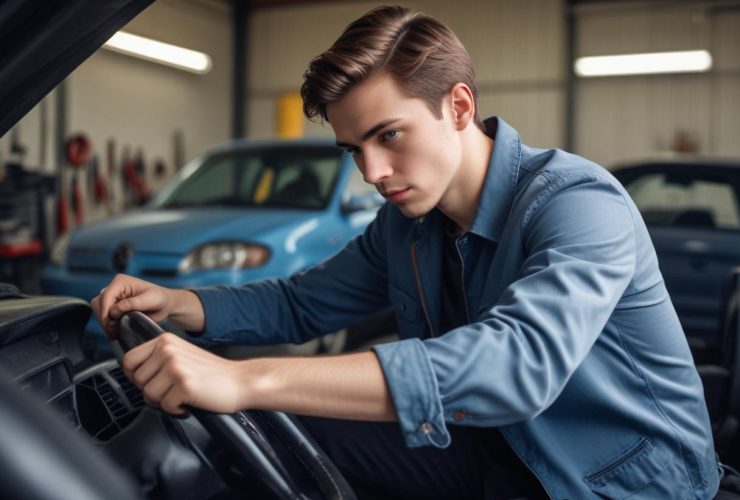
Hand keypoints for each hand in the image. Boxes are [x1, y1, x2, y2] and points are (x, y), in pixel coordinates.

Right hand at [91, 274, 174, 339]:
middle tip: (113, 331)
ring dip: (105, 323)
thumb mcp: (150, 300)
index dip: (105, 311)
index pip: (106, 296)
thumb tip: (114, 310)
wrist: (164, 305)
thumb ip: (133, 303)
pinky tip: (115, 332)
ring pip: (98, 310)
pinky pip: (103, 316)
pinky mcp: (113, 307)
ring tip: (115, 332)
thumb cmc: (160, 299)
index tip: (110, 324)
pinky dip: (107, 325)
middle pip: (98, 303)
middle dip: (104, 318)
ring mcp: (112, 298)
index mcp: (121, 282)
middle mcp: (114, 288)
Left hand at [123, 333, 247, 414]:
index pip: (129, 360)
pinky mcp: (184, 385)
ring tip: (182, 396)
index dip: (135, 376)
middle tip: (171, 391)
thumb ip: (158, 358)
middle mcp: (168, 351)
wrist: (241, 381)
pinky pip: (166, 406)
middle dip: (152, 391)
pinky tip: (190, 402)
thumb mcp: (182, 355)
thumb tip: (134, 374)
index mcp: (165, 341)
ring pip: (149, 395)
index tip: (149, 382)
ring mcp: (176, 367)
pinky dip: (177, 410)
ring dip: (165, 401)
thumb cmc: (213, 373)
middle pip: (137, 380)